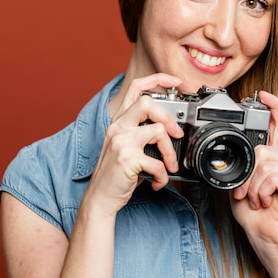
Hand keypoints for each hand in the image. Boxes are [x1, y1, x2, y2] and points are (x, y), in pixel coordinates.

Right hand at [87, 73, 183, 215]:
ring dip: (170, 152)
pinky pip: (157, 163)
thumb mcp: (125, 147)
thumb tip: (169, 131)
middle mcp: (118, 128)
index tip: (175, 82)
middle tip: (176, 135)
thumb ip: (141, 134)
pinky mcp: (127, 159)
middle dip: (169, 118)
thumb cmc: (115, 175)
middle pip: (148, 103)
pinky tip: (157, 182)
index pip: (136, 87)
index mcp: (119, 121)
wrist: (100, 198)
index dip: (157, 79)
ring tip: (169, 166)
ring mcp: (121, 142)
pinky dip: (163, 176)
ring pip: (158, 132)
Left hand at [230, 91, 277, 249]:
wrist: (263, 233)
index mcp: (275, 157)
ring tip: (258, 199)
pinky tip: (267, 201)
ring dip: (253, 187)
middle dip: (247, 174)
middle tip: (246, 193)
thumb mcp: (241, 182)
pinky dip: (262, 192)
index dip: (273, 108)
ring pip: (264, 164)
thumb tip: (237, 154)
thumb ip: (243, 164)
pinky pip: (272, 176)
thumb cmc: (252, 211)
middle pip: (262, 149)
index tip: (263, 94)